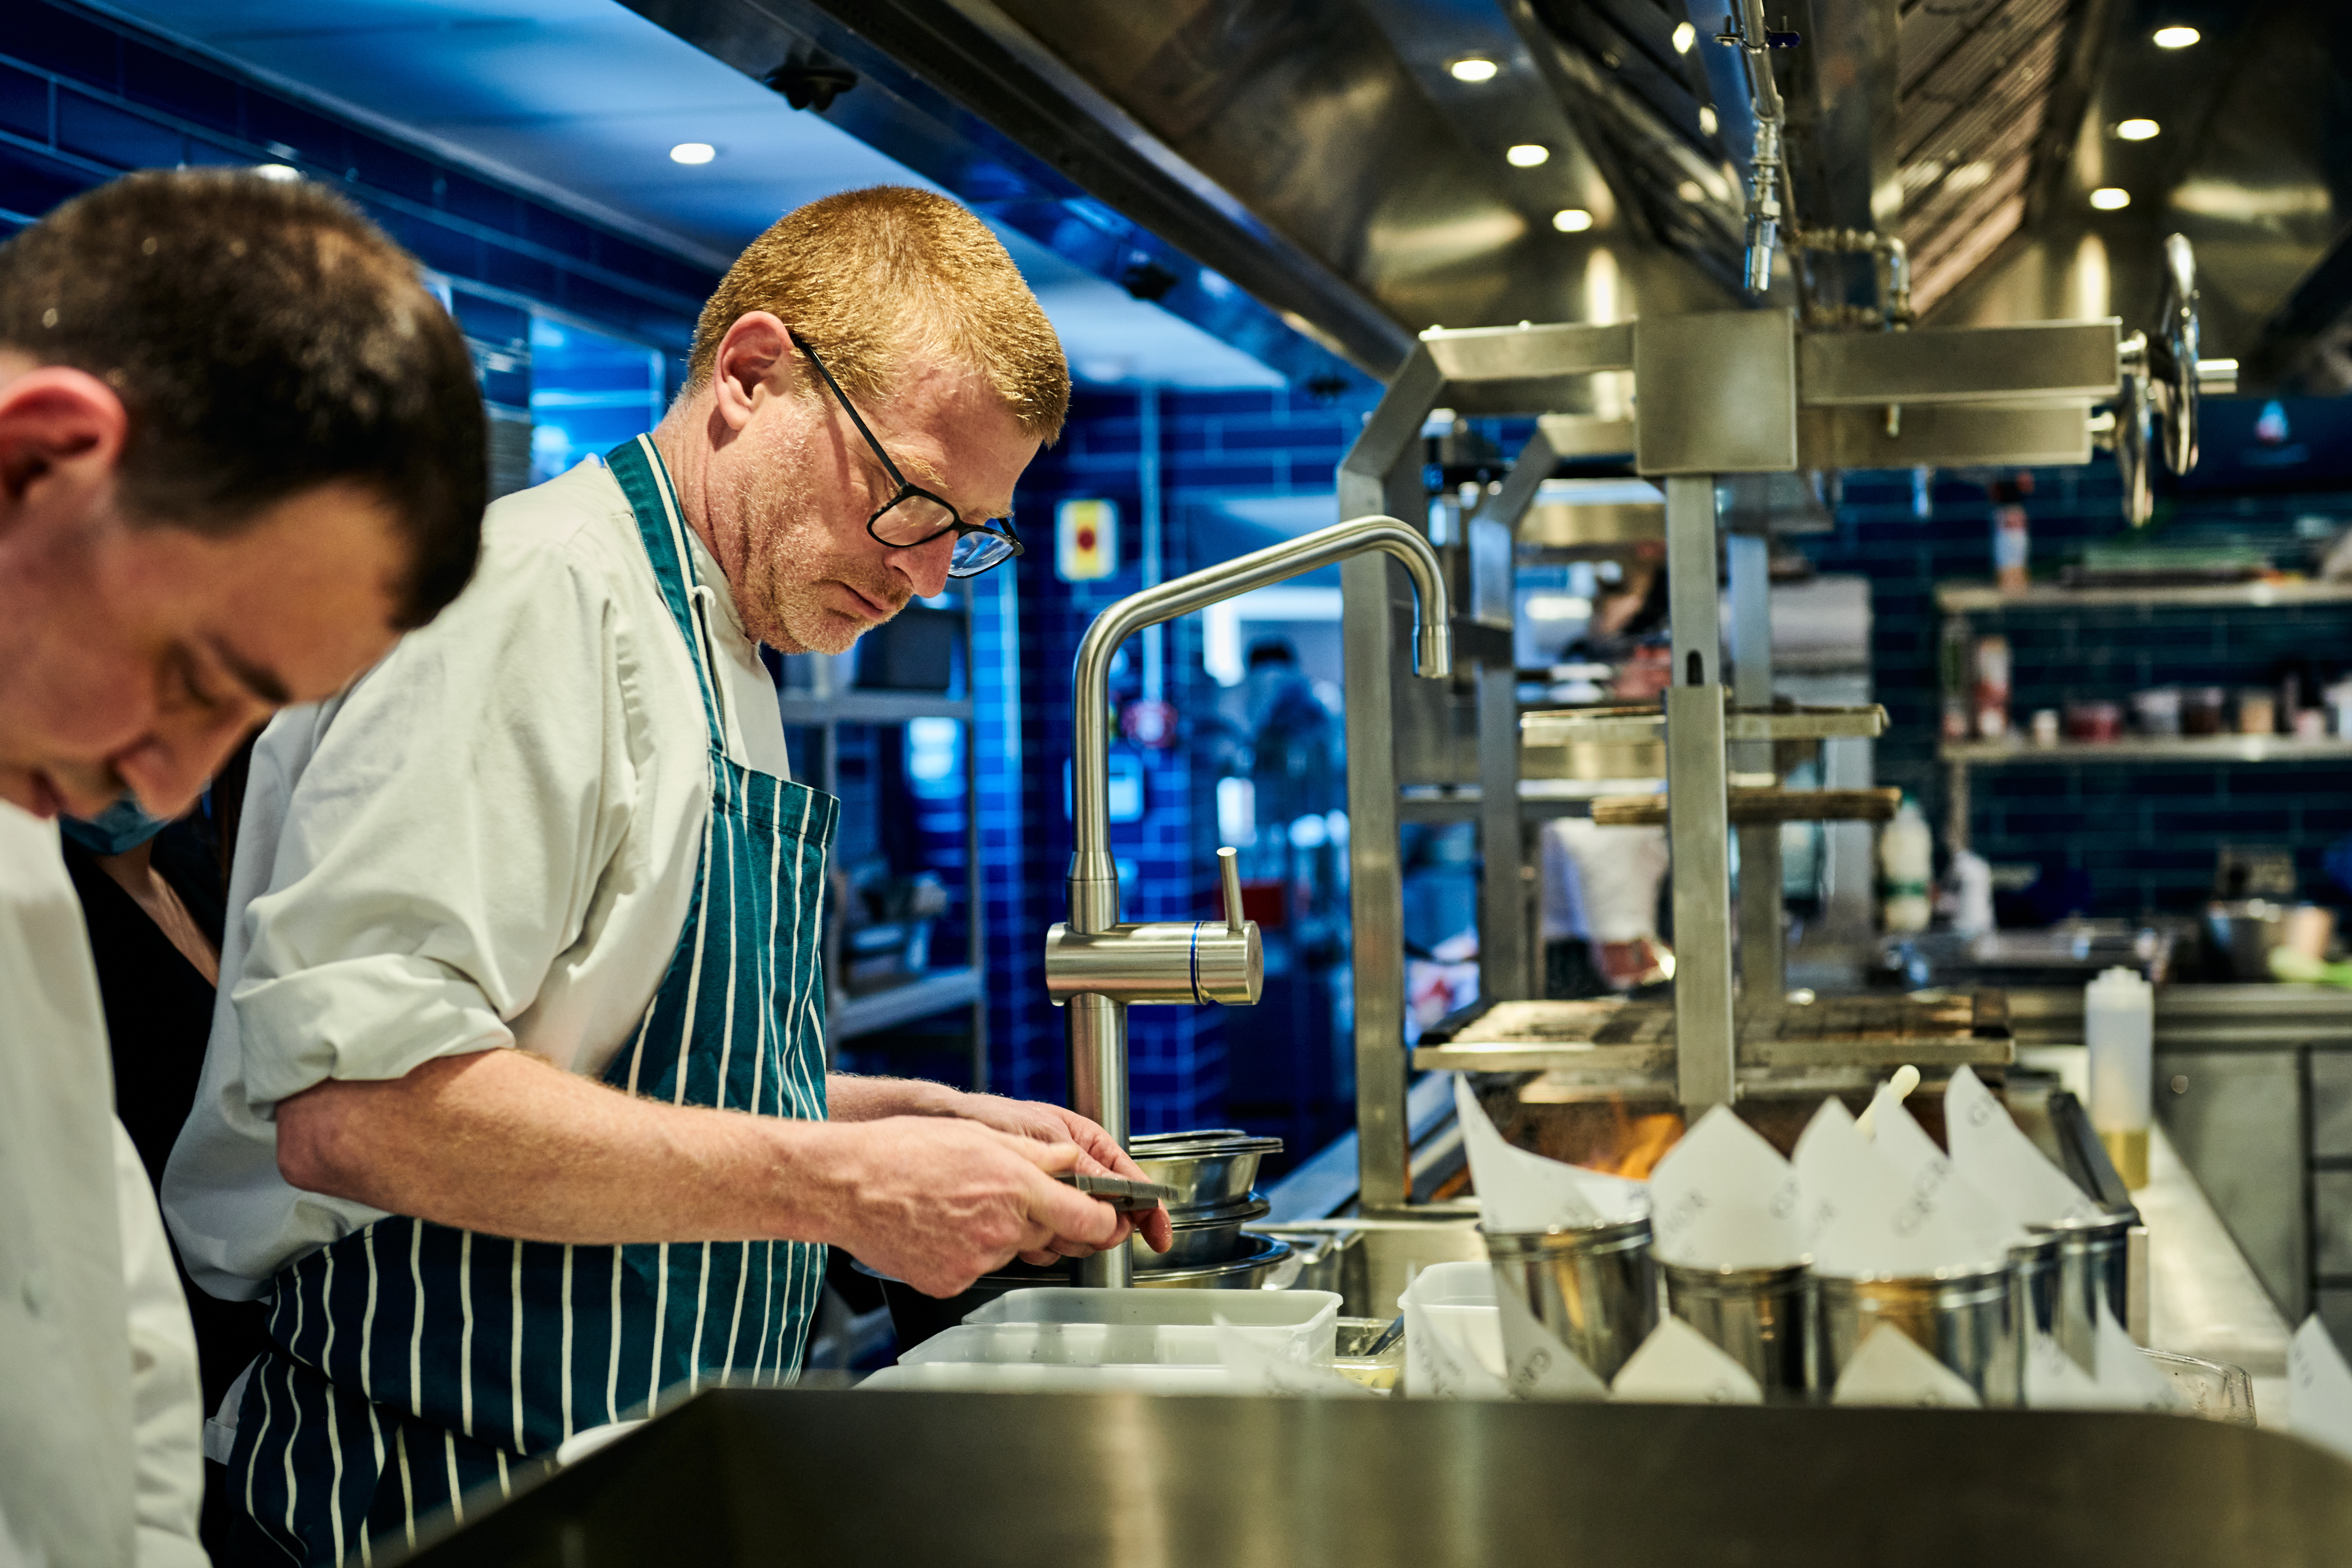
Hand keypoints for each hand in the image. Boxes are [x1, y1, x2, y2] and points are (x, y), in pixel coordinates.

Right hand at [815, 1117, 1126, 1297]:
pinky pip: (975, 1269)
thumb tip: (1071, 1160)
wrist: (845, 1185)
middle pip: (1045, 1234)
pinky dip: (965, 1252)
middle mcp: (1001, 1229)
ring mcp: (975, 1261)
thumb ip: (1036, 1154)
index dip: (1107, 1222)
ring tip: (956, 1204)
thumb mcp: (979, 1135)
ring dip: (996, 1232)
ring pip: (1008, 1250)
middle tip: (995, 1193)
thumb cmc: (902, 1152)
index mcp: (1016, 1188)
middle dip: (1035, 1216)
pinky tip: (939, 1227)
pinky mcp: (950, 1283)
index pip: (1088, 1220)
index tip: (1111, 1219)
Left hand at [946, 1094, 1175, 1255]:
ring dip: (1067, 1239)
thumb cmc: (992, 1120)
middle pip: (1109, 1217)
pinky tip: (1025, 1235)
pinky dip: (1041, 1246)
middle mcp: (1075, 1173)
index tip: (1159, 1236)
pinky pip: (1049, 1244)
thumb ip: (1084, 1170)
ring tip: (1043, 1225)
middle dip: (1099, 1229)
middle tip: (1079, 1228)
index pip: (1133, 1183)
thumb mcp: (1045, 1138)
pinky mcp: (1030, 1216)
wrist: (945, 1131)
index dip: (1150, 1212)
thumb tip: (1119, 1200)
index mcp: (1089, 1146)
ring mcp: (1053, 1197)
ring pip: (1080, 1234)